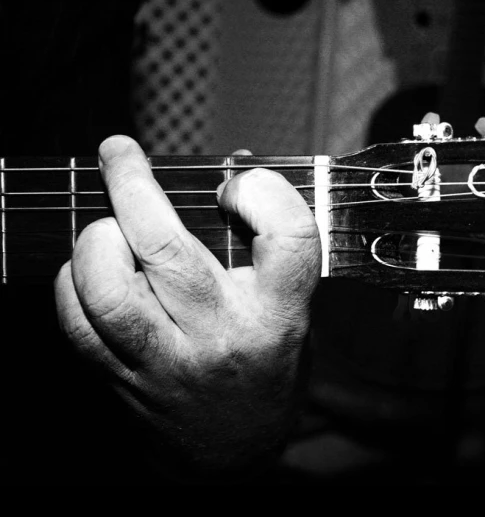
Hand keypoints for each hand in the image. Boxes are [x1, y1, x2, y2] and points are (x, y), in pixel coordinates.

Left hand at [54, 136, 320, 478]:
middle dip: (133, 185)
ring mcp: (170, 361)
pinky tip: (90, 269)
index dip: (262, 191)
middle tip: (120, 153)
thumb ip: (271, 247)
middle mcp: (225, 336)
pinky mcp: (128, 379)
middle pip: (168, 250)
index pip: (287, 237)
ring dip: (97, 241)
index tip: (238, 184)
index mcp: (281, 313)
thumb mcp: (293, 309)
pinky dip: (73, 283)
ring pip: (109, 291)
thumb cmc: (269, 367)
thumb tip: (233, 169)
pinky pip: (80, 325)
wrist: (238, 449)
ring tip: (108, 227)